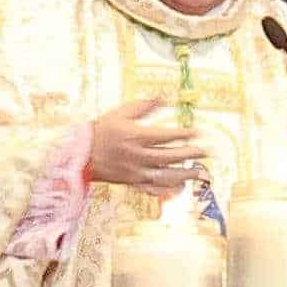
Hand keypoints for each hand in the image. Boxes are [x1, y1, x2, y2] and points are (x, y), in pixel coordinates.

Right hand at [85, 94, 207, 192]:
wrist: (81, 154)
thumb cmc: (101, 131)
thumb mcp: (121, 113)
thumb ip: (144, 106)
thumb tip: (164, 96)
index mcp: (136, 137)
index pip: (167, 136)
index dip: (185, 134)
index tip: (198, 132)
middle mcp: (138, 156)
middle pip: (170, 156)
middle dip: (190, 154)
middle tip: (205, 151)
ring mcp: (135, 171)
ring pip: (166, 175)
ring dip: (186, 175)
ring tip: (201, 173)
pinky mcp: (131, 182)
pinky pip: (153, 189)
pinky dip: (167, 190)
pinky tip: (180, 188)